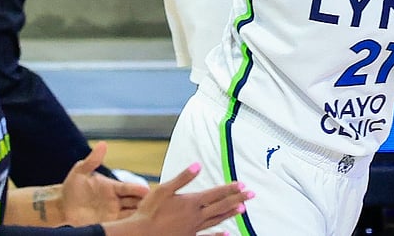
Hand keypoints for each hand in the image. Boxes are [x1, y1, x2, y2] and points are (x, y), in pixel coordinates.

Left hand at [60, 143, 148, 224]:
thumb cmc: (72, 187)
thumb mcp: (80, 171)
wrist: (62, 206)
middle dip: (144, 203)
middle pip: (134, 202)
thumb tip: (102, 144)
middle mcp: (115, 200)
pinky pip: (120, 226)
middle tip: (153, 206)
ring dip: (138, 216)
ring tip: (146, 218)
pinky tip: (133, 227)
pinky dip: (127, 226)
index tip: (147, 191)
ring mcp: (112, 213)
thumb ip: (92, 160)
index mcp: (112, 187)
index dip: (138, 190)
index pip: (129, 188)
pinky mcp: (107, 224)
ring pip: (131, 215)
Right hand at [103, 163, 251, 235]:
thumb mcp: (163, 189)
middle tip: (252, 194)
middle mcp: (196, 216)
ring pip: (217, 220)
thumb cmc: (149, 212)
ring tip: (243, 209)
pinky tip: (227, 234)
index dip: (229, 189)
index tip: (242, 184)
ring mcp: (194, 228)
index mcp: (191, 202)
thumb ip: (182, 178)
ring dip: (231, 213)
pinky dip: (219, 235)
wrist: (141, 234)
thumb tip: (197, 165)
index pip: (215, 193)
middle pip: (221, 205)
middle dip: (238, 199)